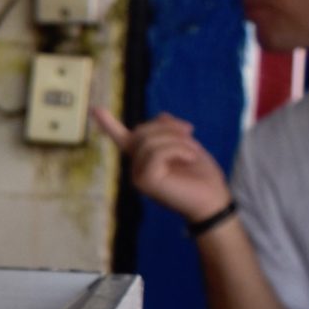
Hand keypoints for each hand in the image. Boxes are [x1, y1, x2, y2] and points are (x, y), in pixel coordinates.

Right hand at [92, 108, 230, 223]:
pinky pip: (157, 153)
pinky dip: (178, 150)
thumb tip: (161, 116)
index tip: (95, 108)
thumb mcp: (187, 144)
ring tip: (192, 152)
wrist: (214, 199)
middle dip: (169, 128)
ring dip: (177, 140)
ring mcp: (138, 176)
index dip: (108, 124)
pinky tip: (190, 158)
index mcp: (144, 158)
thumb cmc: (201, 174)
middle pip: (142, 131)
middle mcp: (136, 167)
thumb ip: (171, 130)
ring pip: (150, 141)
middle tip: (190, 134)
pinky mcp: (145, 181)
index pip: (122, 138)